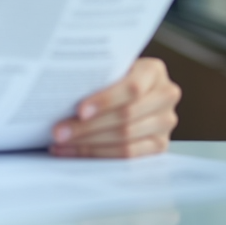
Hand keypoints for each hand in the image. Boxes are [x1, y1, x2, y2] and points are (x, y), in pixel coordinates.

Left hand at [50, 57, 180, 157]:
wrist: (133, 89)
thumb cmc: (113, 77)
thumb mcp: (109, 69)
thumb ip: (96, 78)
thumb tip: (62, 93)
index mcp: (154, 71)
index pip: (132, 88)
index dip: (105, 101)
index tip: (80, 110)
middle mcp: (166, 96)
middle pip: (126, 116)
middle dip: (88, 126)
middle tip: (59, 132)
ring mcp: (166, 122)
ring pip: (125, 138)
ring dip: (89, 143)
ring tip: (62, 143)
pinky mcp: (160, 144)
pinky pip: (128, 154)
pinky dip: (98, 154)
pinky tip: (75, 151)